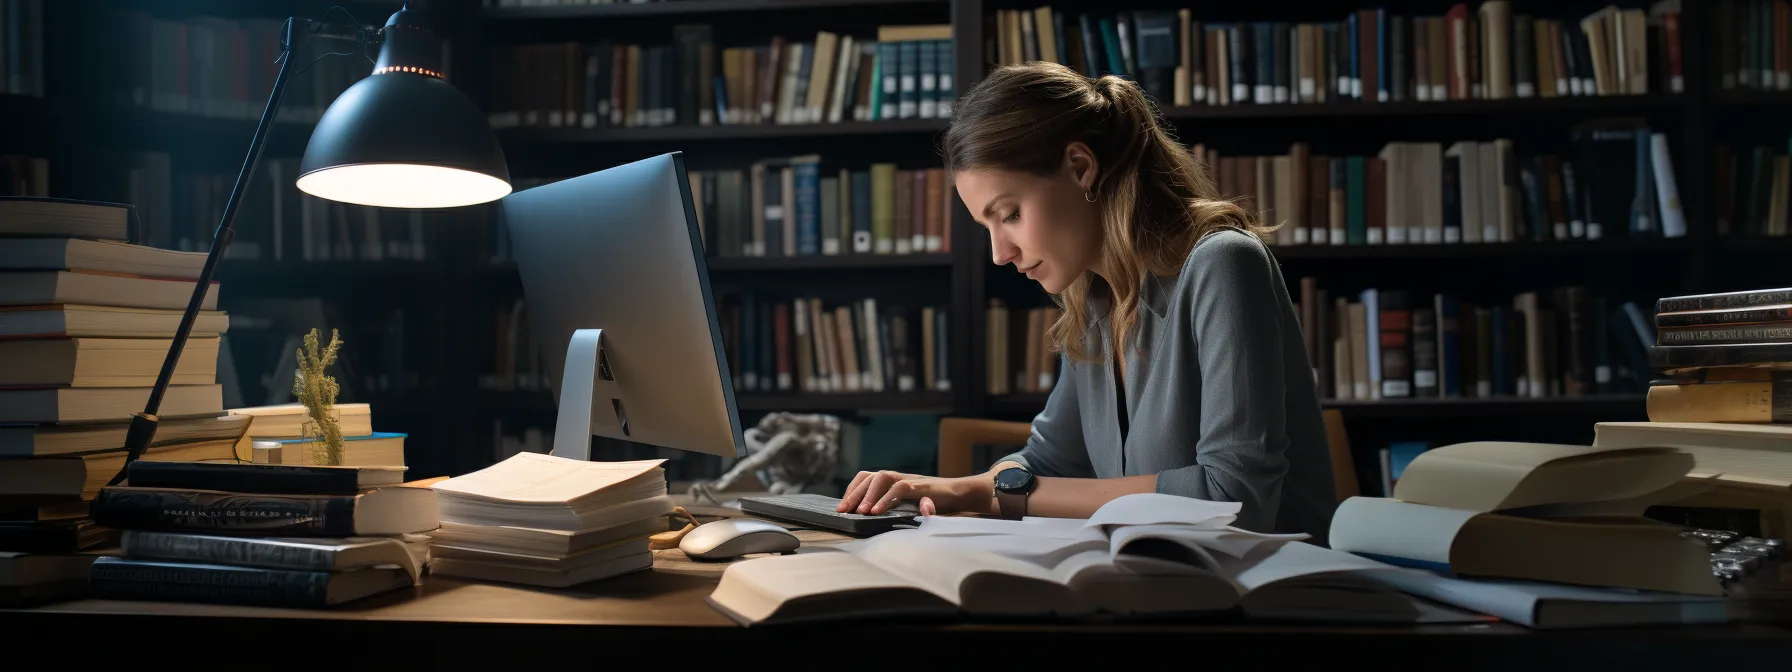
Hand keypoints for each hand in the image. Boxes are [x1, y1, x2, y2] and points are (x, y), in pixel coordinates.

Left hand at [836, 470, 996, 516]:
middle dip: (854, 493)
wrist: (962, 495)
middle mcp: (899, 477)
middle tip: (843, 510)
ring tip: (860, 512)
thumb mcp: (909, 506)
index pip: (866, 477)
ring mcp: (910, 480)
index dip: (853, 489)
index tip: (843, 506)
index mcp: (894, 480)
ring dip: (868, 494)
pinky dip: (886, 499)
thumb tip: (871, 516)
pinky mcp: (922, 486)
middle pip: (870, 477)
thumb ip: (894, 509)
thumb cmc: (936, 502)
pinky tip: (876, 512)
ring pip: (882, 478)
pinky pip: (900, 488)